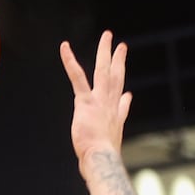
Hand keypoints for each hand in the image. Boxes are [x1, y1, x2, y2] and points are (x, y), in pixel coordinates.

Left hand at [60, 31, 130, 170]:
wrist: (102, 157)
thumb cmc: (105, 151)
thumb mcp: (115, 132)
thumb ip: (122, 113)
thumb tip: (128, 98)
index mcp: (114, 112)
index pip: (119, 91)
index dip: (120, 78)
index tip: (122, 69)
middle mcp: (110, 102)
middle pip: (115, 75)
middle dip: (117, 58)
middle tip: (118, 43)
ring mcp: (99, 100)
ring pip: (103, 71)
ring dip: (104, 51)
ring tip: (107, 36)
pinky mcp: (85, 101)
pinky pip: (78, 77)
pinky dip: (70, 61)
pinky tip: (65, 47)